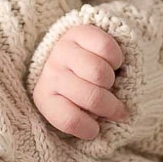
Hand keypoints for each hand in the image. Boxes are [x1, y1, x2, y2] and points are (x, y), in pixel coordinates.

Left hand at [33, 26, 127, 140]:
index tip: (96, 129)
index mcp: (45, 99)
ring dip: (111, 80)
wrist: (75, 55)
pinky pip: (106, 48)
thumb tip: (116, 120)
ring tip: (108, 82)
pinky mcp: (78, 32)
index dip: (89, 129)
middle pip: (91, 97)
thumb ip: (88, 121)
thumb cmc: (80, 91)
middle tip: (116, 108)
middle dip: (110, 106)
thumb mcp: (77, 111)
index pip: (69, 120)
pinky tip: (110, 63)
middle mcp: (51, 73)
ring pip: (99, 72)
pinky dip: (116, 58)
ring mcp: (63, 50)